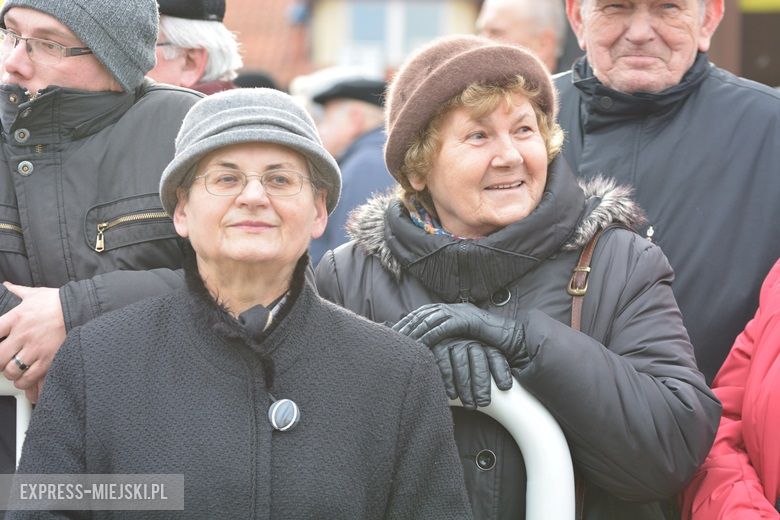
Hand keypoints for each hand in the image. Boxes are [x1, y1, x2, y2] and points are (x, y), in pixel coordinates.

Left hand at [0, 283, 65, 391]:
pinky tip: (25, 379)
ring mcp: (35, 349)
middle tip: (3, 361)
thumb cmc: (58, 301)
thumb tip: (6, 285)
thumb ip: (17, 291)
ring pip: (12, 371)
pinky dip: (25, 382)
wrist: (81, 308)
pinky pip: (30, 377)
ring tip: (15, 371)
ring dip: (11, 373)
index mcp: (16, 318)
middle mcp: (23, 335)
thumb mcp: (35, 293)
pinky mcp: (49, 359)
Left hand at [394, 302, 526, 351]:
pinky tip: (421, 343)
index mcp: (450, 310)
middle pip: (421, 314)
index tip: (391, 334)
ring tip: (401, 342)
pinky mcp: (468, 319)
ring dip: (414, 330)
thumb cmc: (489, 344)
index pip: (421, 314)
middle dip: (405, 325)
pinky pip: (444, 327)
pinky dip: (431, 334)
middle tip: (390, 338)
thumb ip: (447, 340)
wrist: (514, 339)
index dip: (406, 323)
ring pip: (430, 318)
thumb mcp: (463, 341)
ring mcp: (460, 311)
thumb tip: (429, 349)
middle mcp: (453, 308)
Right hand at [430, 338, 511, 409]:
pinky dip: (449, 382)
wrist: (436, 336)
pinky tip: (453, 395)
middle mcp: (469, 340)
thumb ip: (492, 368)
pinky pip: (444, 365)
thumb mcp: (481, 356)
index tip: (505, 388)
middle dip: (482, 384)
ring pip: (462, 365)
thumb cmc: (463, 356)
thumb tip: (508, 388)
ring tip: (469, 404)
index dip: (501, 371)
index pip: (495, 355)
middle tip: (483, 402)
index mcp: (484, 341)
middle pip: (479, 361)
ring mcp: (453, 342)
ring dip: (465, 387)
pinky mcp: (437, 347)